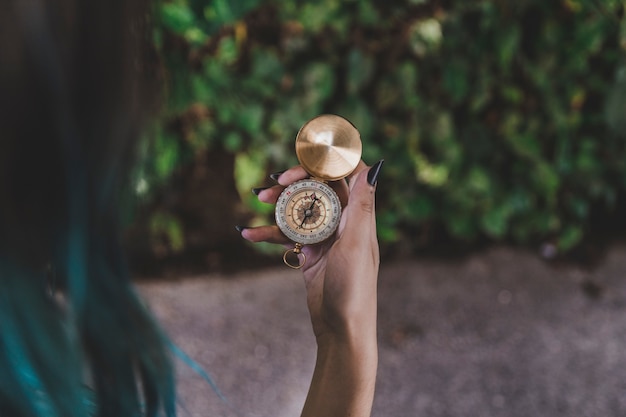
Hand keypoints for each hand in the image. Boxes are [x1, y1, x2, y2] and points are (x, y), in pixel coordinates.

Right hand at [239, 160, 382, 338]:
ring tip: (258, 201)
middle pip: (318, 189)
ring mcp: (324, 237)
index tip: (305, 159)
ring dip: (279, 204)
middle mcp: (343, 222)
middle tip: (274, 184)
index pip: (348, 175)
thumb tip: (374, 167)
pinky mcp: (310, 253)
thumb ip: (361, 206)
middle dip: (295, 182)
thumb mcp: (355, 245)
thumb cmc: (354, 289)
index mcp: (358, 217)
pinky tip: (249, 232)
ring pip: (300, 209)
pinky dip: (270, 233)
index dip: (328, 163)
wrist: (341, 329)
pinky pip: (288, 235)